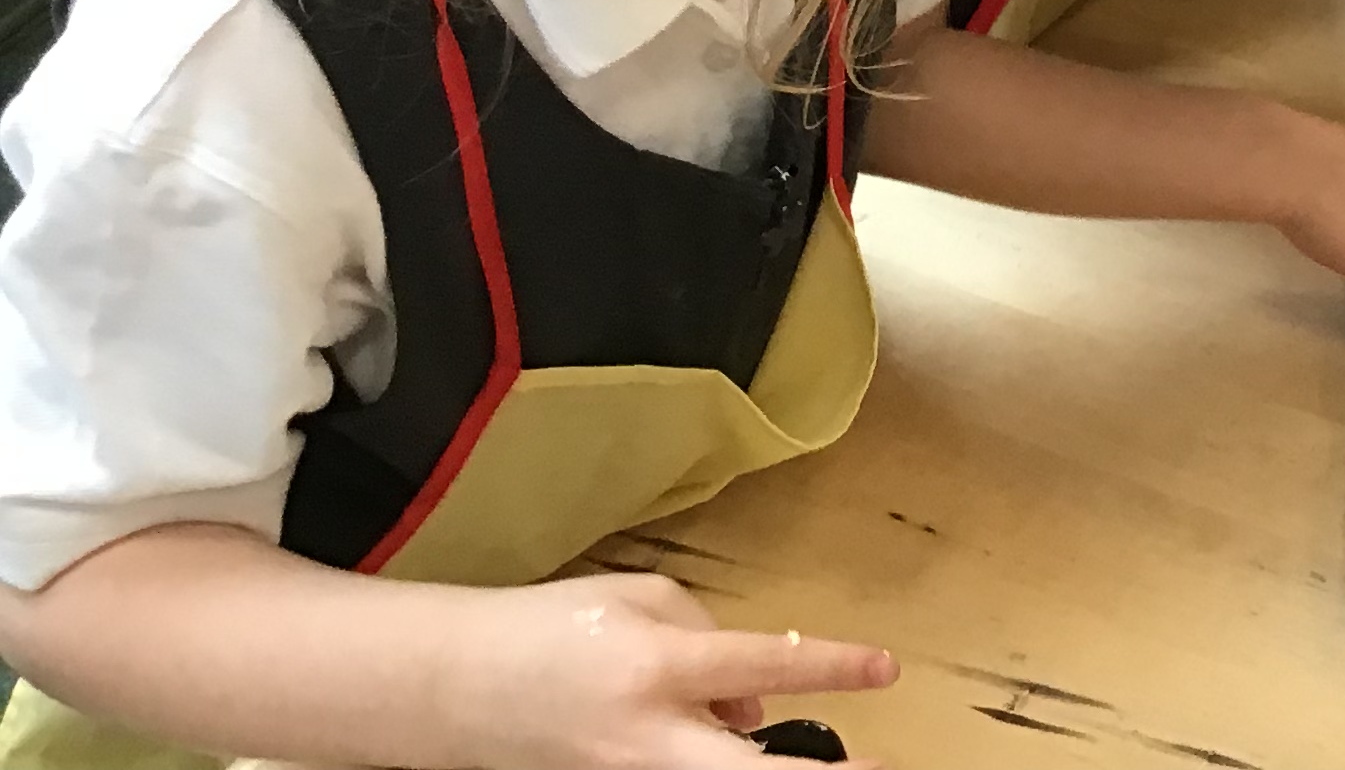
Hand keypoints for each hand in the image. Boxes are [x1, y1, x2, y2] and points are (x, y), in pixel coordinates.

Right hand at [460, 573, 894, 767]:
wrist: (450, 689)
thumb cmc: (546, 628)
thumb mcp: (634, 600)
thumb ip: (706, 635)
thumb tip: (753, 704)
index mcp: (657, 665)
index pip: (764, 665)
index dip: (831, 667)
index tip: (886, 671)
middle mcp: (648, 736)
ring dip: (760, 764)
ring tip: (792, 740)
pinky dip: (705, 757)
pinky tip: (715, 733)